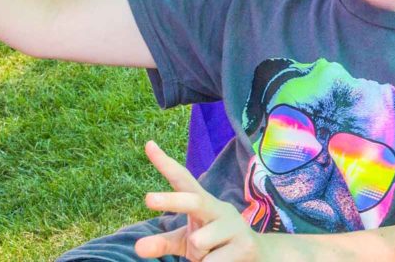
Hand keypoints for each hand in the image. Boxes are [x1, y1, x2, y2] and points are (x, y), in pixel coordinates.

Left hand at [134, 141, 262, 260]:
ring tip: (212, 255)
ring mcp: (235, 226)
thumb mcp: (187, 242)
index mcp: (204, 204)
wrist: (256, 257)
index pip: (183, 181)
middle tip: (148, 198)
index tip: (148, 145)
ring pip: (199, 242)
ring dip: (200, 255)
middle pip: (193, 201)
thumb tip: (138, 247)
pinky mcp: (246, 245)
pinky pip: (211, 261)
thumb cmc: (215, 246)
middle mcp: (219, 209)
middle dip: (171, 200)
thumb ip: (163, 242)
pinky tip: (224, 261)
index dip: (166, 164)